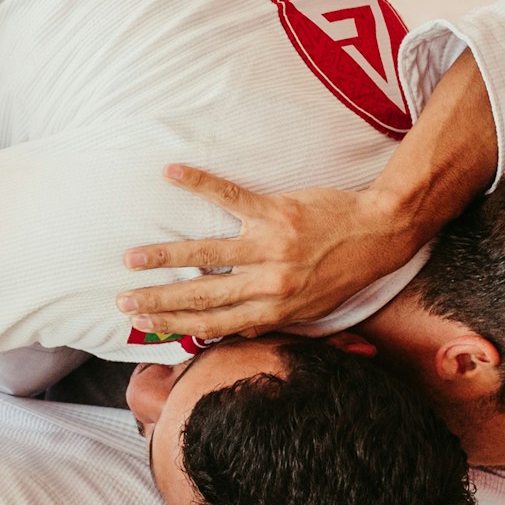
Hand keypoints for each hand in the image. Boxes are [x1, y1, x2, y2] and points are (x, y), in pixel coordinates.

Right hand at [115, 164, 417, 338]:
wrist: (381, 235)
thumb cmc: (343, 274)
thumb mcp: (309, 311)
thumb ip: (267, 320)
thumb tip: (225, 331)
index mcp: (275, 311)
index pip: (212, 322)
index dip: (173, 324)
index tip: (143, 324)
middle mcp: (269, 284)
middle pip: (201, 294)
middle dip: (158, 299)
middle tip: (123, 300)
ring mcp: (271, 247)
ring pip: (207, 253)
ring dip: (165, 256)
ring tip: (132, 258)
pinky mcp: (276, 213)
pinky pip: (230, 197)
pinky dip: (199, 184)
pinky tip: (171, 173)